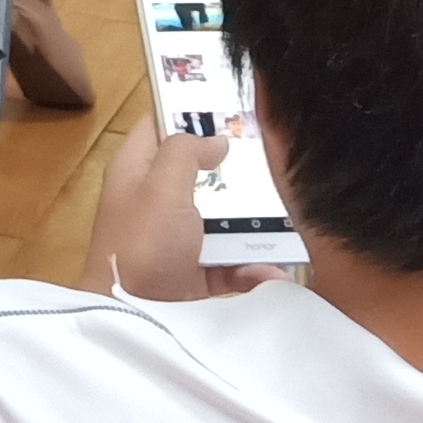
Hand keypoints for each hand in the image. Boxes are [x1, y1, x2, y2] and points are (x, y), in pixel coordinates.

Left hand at [87, 103, 265, 300]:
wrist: (131, 317)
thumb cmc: (143, 241)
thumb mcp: (162, 184)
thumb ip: (187, 152)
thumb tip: (215, 139)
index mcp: (136, 171)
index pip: (158, 127)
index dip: (188, 112)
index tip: (233, 106)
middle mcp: (152, 201)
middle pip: (197, 175)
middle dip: (234, 172)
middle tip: (277, 163)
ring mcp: (171, 241)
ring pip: (217, 221)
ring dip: (250, 225)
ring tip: (291, 219)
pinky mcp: (189, 277)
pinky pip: (227, 267)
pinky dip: (250, 269)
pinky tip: (274, 271)